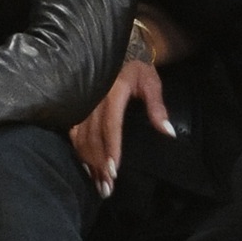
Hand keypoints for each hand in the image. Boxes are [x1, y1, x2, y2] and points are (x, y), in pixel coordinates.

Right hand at [70, 58, 172, 195]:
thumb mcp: (151, 82)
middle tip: (106, 188)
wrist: (117, 52)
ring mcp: (82, 104)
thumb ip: (157, 107)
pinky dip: (78, 151)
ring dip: (88, 162)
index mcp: (113, 92)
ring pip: (81, 138)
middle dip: (100, 164)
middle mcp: (93, 99)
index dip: (111, 148)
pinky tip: (85, 168)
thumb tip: (168, 132)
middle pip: (94, 137)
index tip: (114, 170)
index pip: (110, 125)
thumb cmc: (137, 70)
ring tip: (98, 184)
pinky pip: (73, 132)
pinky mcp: (76, 108)